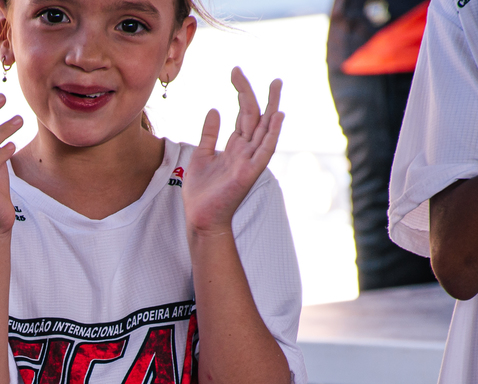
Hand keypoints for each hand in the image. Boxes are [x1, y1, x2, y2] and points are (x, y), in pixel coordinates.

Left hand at [183, 68, 282, 235]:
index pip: (242, 114)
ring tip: (276, 86)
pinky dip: (271, 134)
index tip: (235, 72)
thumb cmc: (202, 192)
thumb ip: (209, 134)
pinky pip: (264, 151)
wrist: (200, 218)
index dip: (241, 92)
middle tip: (267, 73)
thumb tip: (215, 110)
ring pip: (264, 129)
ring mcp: (249, 161)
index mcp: (234, 146)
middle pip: (256, 117)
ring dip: (271, 107)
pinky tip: (277, 117)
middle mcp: (245, 151)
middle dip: (259, 94)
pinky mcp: (249, 173)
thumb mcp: (201, 156)